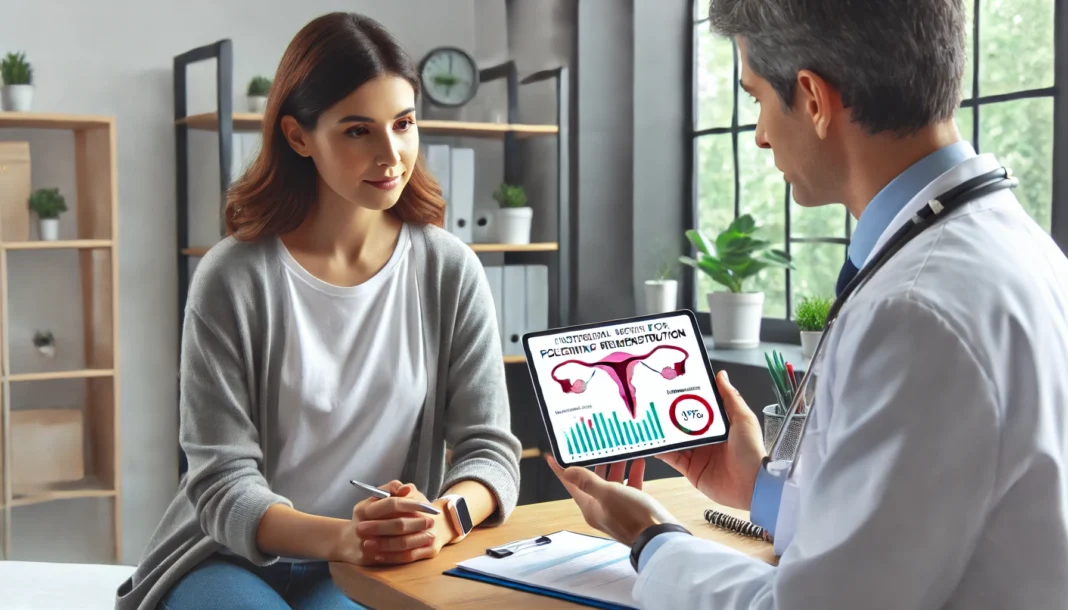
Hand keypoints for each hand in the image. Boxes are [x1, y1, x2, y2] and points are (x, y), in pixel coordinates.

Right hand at [332, 481, 444, 565]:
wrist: (348, 541)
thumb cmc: (367, 516)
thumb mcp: (374, 499)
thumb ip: (390, 489)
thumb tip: (406, 488)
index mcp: (364, 509)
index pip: (391, 504)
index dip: (411, 504)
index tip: (427, 506)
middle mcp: (362, 527)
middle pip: (396, 524)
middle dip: (417, 523)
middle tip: (431, 521)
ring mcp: (365, 545)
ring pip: (397, 543)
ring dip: (417, 538)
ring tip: (430, 534)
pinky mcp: (370, 560)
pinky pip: (394, 558)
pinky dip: (409, 552)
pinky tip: (420, 547)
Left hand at [547, 455, 678, 545]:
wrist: (660, 537)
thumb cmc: (633, 517)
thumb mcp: (608, 494)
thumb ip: (588, 481)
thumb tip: (566, 471)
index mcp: (590, 507)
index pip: (570, 485)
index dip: (561, 470)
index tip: (552, 456)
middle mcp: (601, 509)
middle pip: (594, 481)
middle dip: (598, 462)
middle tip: (597, 444)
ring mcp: (618, 509)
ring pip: (613, 482)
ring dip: (617, 466)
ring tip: (622, 450)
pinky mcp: (634, 508)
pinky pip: (630, 487)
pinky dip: (633, 474)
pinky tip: (638, 462)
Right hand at [657, 370, 765, 508]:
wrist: (752, 486)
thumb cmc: (752, 451)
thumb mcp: (743, 418)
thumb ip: (730, 397)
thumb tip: (721, 375)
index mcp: (720, 426)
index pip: (699, 410)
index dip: (687, 400)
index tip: (673, 389)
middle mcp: (707, 440)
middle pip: (683, 424)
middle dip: (670, 415)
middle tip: (654, 403)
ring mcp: (698, 455)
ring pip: (675, 441)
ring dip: (663, 433)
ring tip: (649, 422)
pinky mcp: (691, 470)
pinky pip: (672, 458)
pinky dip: (662, 452)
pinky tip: (653, 443)